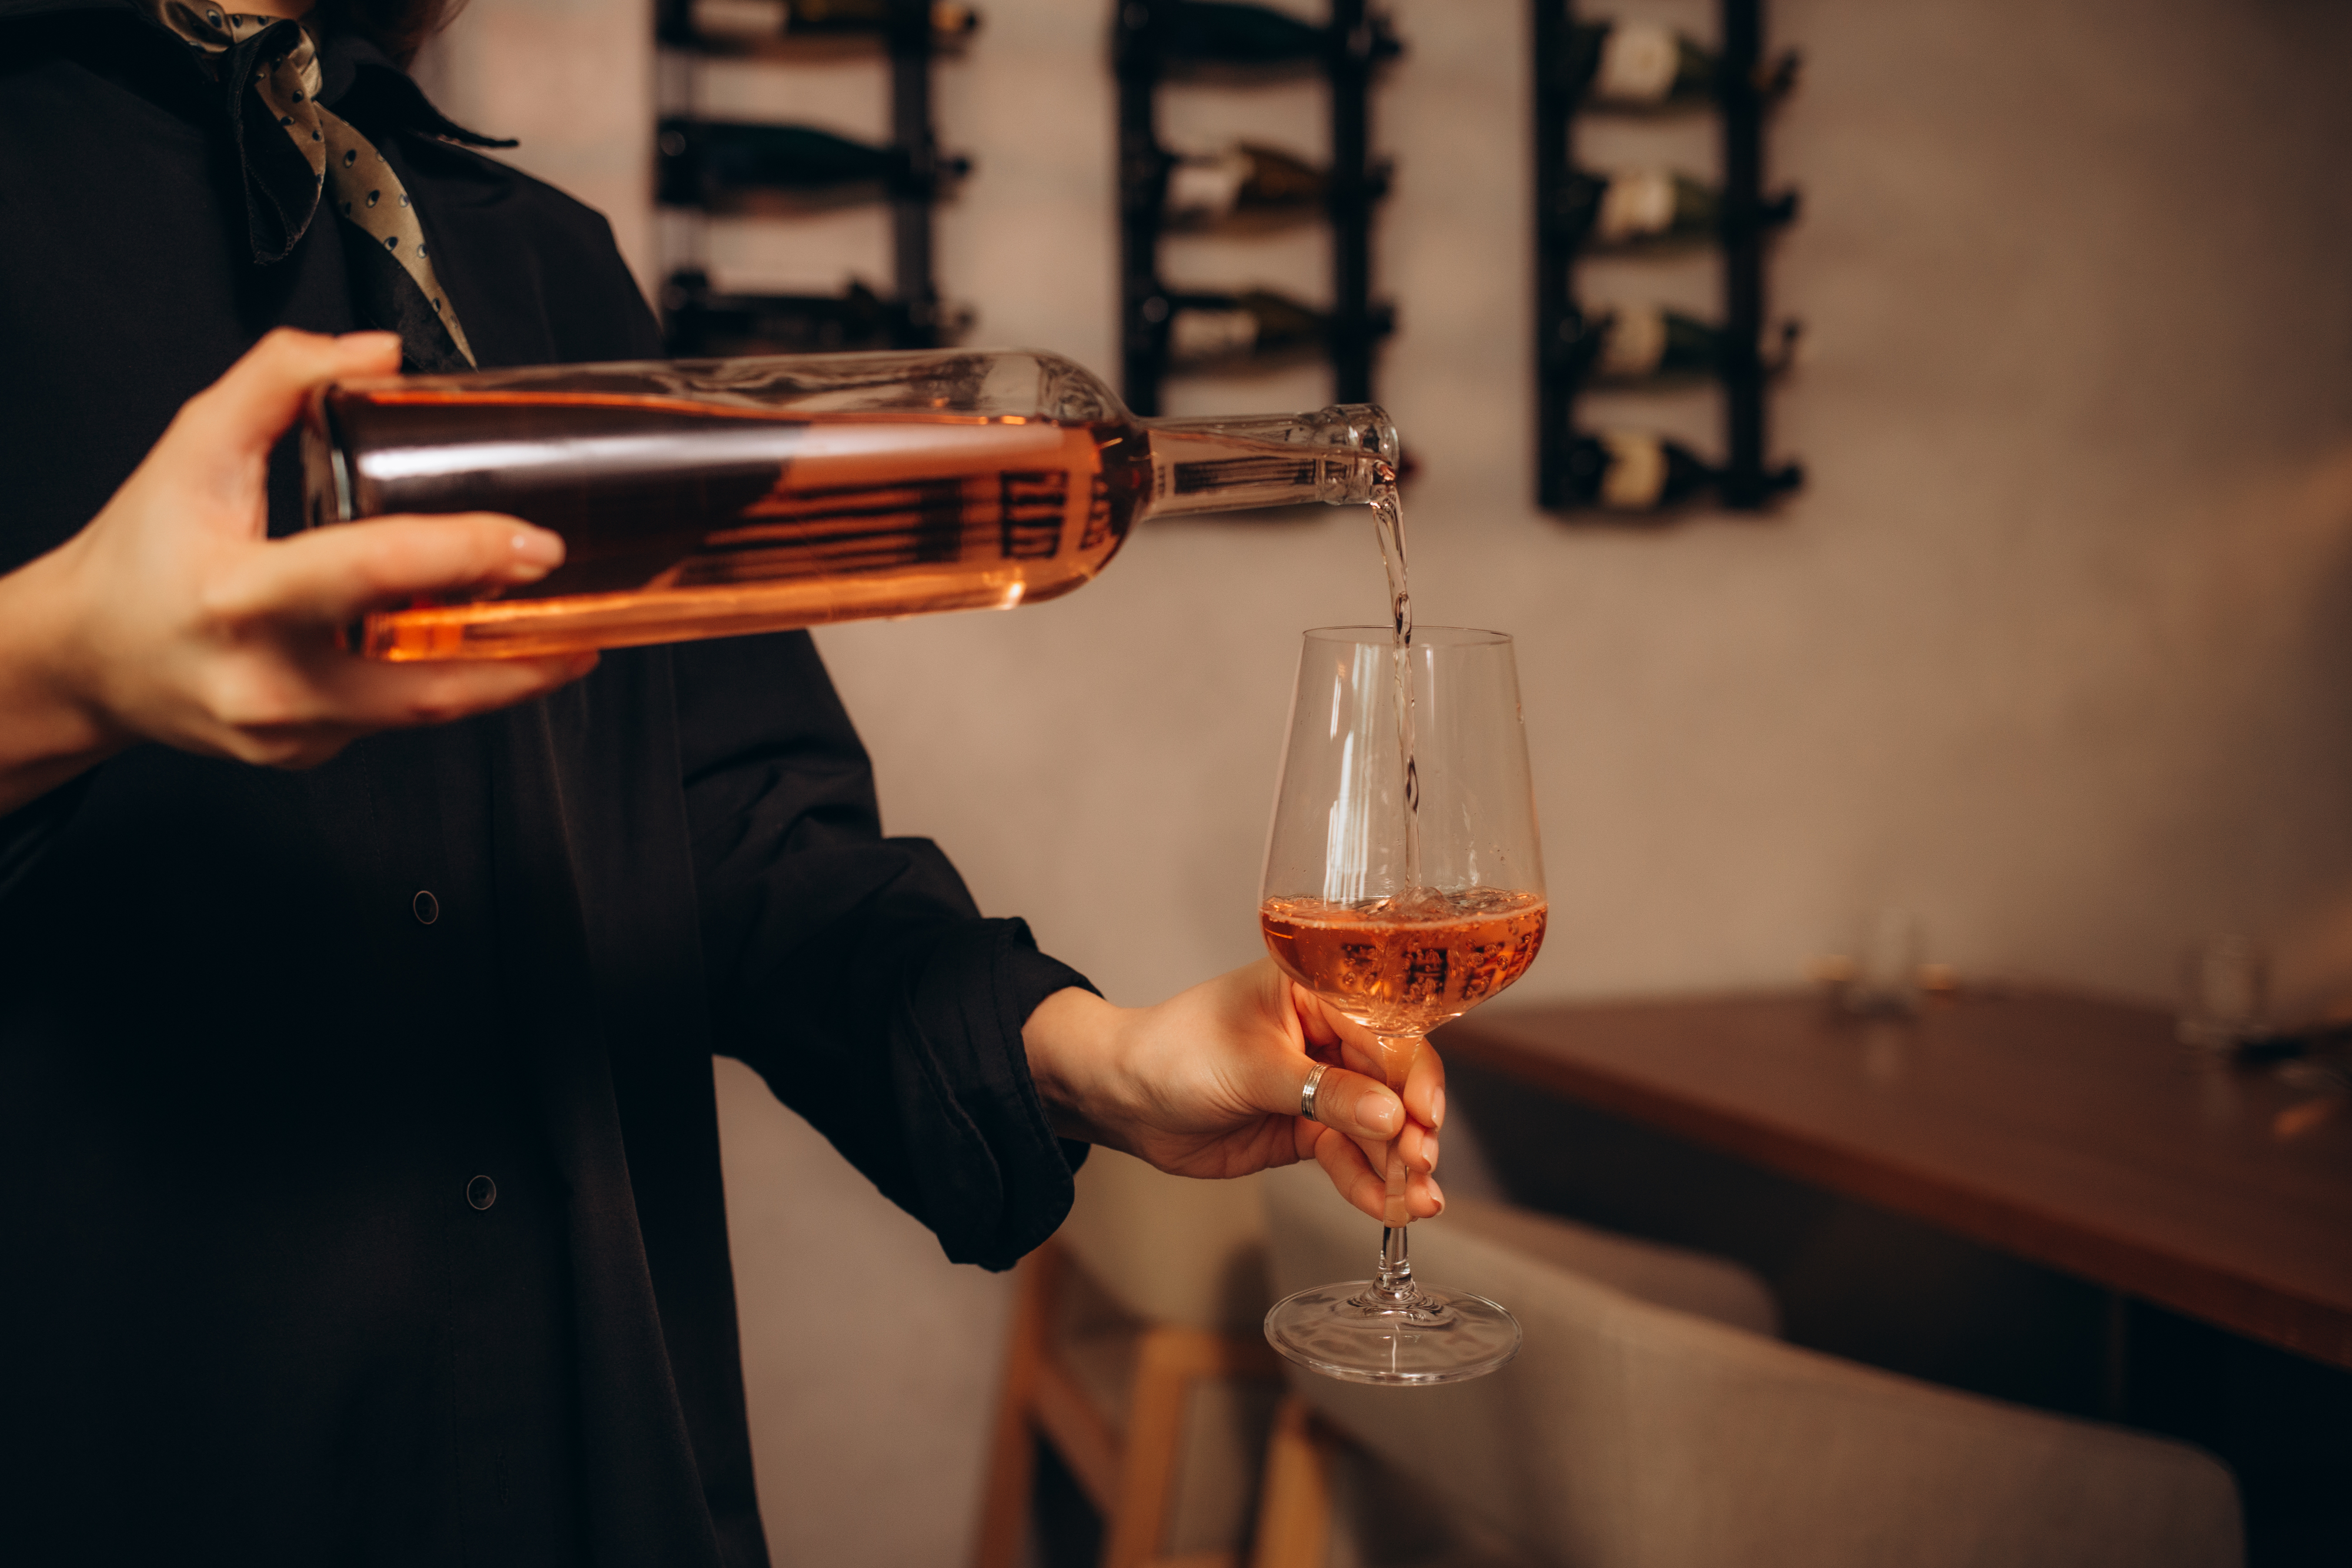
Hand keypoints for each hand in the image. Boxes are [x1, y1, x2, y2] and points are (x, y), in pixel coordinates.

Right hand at [0, 329, 595, 815]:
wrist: (87, 659)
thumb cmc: (141, 554)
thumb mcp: (193, 448)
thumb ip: (277, 382)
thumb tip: (377, 355)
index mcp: (237, 596)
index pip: (368, 572)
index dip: (461, 555)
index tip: (532, 545)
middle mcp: (266, 678)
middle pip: (420, 684)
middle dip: (516, 657)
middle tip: (584, 616)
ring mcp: (290, 729)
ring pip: (422, 713)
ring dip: (503, 679)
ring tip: (566, 642)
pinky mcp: (306, 753)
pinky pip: (394, 719)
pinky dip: (445, 683)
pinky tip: (481, 652)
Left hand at [1022, 959, 1445, 1223]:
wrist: (1122, 1098)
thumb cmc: (1173, 1052)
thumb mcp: (1252, 1067)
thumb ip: (1325, 1093)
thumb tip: (1391, 1115)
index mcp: (1315, 992)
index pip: (1384, 1030)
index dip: (1411, 1074)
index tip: (1424, 1115)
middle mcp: (1325, 1036)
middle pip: (1390, 1082)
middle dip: (1411, 1127)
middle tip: (1422, 1164)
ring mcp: (1319, 1086)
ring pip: (1376, 1127)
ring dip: (1398, 1165)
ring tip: (1417, 1202)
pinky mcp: (1305, 1130)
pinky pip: (1348, 1156)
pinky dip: (1369, 1183)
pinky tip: (1389, 1207)